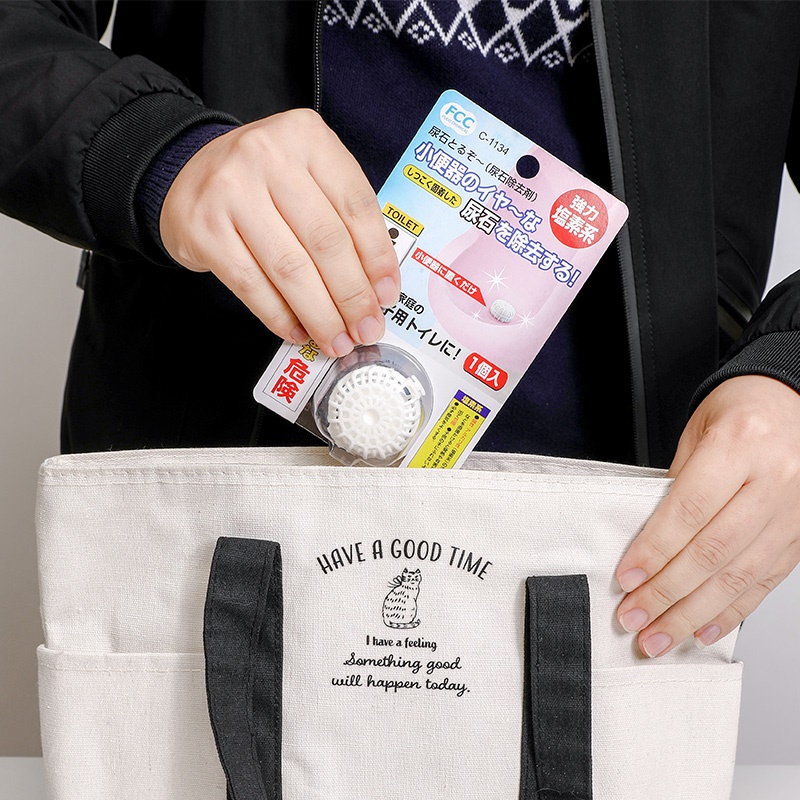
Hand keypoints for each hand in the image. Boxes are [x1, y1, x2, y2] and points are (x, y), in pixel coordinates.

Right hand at [160, 109, 400, 357]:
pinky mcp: (203, 228)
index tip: (388, 296)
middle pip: (325, 240)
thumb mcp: (308, 176)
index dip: (377, 258)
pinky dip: (280, 315)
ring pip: (291, 268)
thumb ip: (343, 218)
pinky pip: (252, 284)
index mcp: (307, 137)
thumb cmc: (264, 182)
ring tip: (336, 340)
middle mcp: (267, 155)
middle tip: (366, 329)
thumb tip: (375, 288)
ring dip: (320, 314)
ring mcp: (231, 191)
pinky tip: (299, 331)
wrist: (187, 174)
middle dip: (352, 296)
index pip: (355, 205)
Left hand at [615, 374, 799, 656]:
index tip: (626, 579)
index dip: (654, 550)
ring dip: (695, 614)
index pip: (689, 510)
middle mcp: (775, 479)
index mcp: (741, 444)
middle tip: (634, 619)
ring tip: (661, 636)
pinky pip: (767, 580)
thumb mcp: (698, 432)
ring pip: (740, 574)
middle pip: (713, 550)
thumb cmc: (740, 412)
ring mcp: (795, 509)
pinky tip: (705, 628)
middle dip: (668, 593)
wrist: (792, 400)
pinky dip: (733, 609)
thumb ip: (677, 484)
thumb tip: (649, 543)